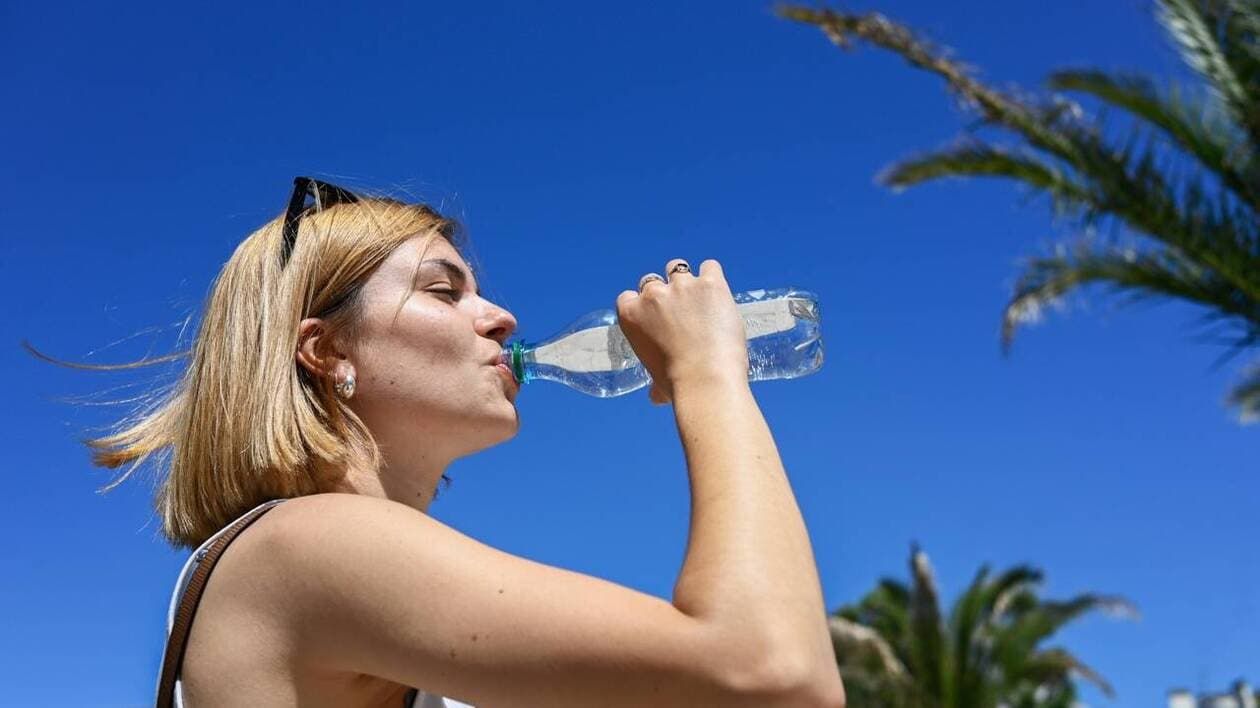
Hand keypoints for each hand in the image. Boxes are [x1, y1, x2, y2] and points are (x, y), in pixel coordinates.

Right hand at [615, 259, 748, 404]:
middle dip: (664, 292)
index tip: (653, 315)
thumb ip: (655, 383)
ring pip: (679, 267)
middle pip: (652, 280)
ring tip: (701, 298)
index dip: (641, 304)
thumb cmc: (679, 385)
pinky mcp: (710, 283)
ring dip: (688, 280)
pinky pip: (710, 267)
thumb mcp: (657, 382)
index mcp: (631, 314)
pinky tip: (718, 293)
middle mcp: (652, 295)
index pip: (628, 297)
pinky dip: (713, 277)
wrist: (706, 379)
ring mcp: (682, 286)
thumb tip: (656, 396)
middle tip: (680, 310)